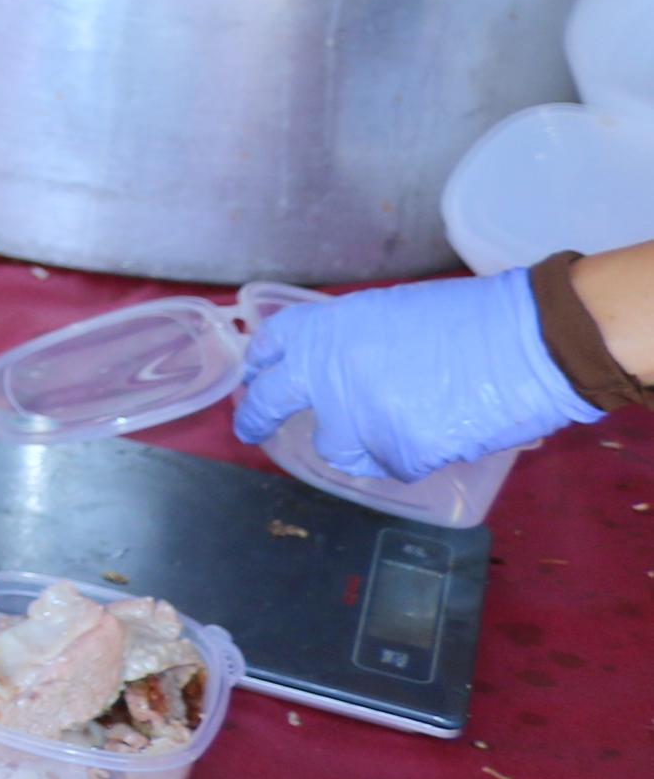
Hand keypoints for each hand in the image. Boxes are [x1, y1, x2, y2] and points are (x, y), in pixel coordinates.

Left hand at [232, 269, 604, 482]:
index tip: (256, 376)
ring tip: (395, 427)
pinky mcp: (396, 453)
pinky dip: (412, 456)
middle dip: (257, 418)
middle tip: (252, 431)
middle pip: (269, 401)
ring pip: (337, 447)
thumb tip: (334, 368)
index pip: (271, 348)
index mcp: (326, 329)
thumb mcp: (389, 313)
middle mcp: (326, 372)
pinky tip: (438, 434)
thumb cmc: (469, 319)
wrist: (525, 341)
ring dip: (358, 444)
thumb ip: (349, 342)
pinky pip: (393, 465)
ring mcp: (358, 416)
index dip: (262, 364)